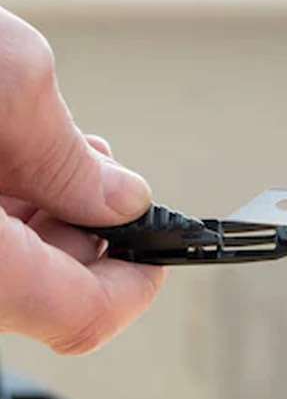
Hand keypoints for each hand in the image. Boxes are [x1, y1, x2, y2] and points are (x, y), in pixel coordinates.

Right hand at [0, 8, 164, 352]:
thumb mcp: (7, 80)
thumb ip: (67, 157)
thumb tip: (118, 199)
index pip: (82, 318)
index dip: (136, 286)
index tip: (159, 250)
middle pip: (43, 291)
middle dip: (84, 234)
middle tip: (96, 173)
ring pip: (3, 269)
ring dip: (40, 217)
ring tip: (48, 148)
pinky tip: (4, 155)